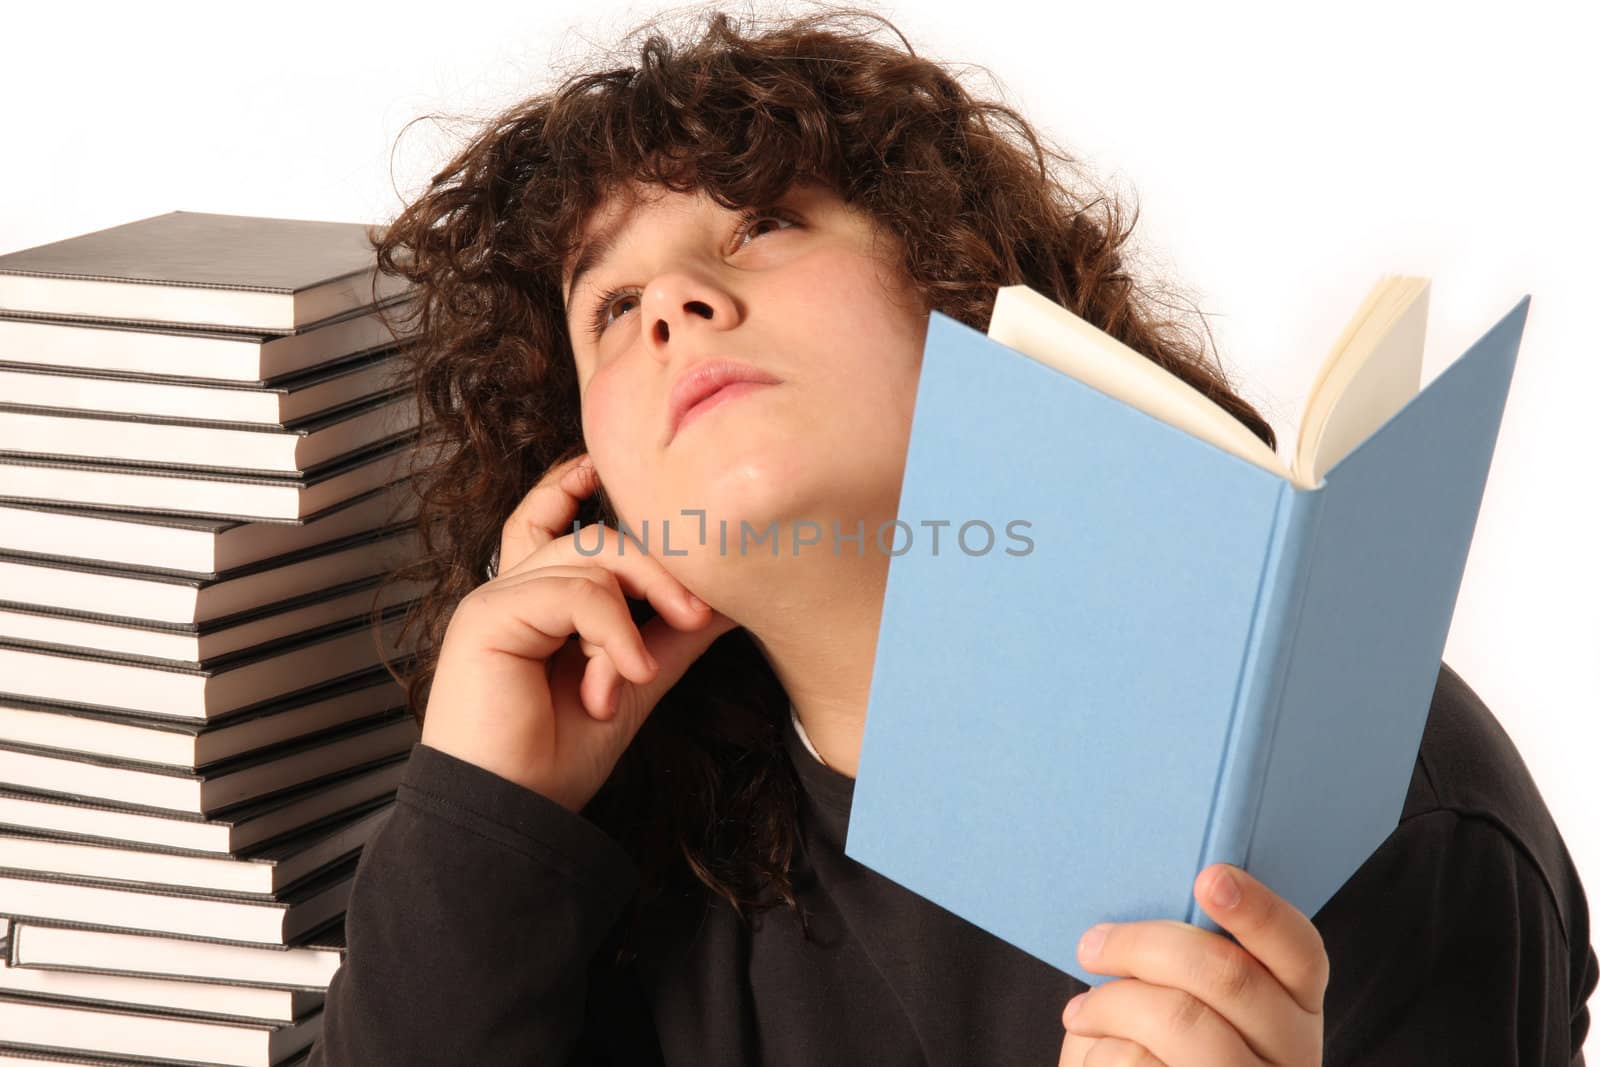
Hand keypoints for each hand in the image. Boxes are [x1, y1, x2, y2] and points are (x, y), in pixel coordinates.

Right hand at [420, 452, 739, 812]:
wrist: (511, 813)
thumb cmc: (556, 758)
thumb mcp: (633, 684)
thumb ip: (671, 640)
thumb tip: (723, 603)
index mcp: (535, 602)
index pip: (553, 521)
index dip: (574, 485)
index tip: (606, 467)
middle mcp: (512, 591)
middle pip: (593, 536)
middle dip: (657, 567)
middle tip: (697, 614)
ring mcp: (497, 598)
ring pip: (590, 556)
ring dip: (639, 608)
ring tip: (644, 670)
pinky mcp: (489, 616)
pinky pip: (574, 591)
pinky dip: (613, 629)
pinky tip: (623, 675)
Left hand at [1057, 863, 1327, 1065]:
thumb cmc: (1154, 1038)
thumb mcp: (1186, 994)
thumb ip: (1188, 956)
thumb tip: (1147, 899)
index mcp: (1294, 1003)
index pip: (1300, 950)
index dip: (1259, 910)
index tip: (1209, 877)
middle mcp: (1292, 1049)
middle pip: (1228, 975)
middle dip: (1143, 946)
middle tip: (1090, 946)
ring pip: (1180, 1020)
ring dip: (1111, 1004)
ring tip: (1081, 1012)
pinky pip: (1142, 1062)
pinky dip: (1103, 1051)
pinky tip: (1099, 1052)